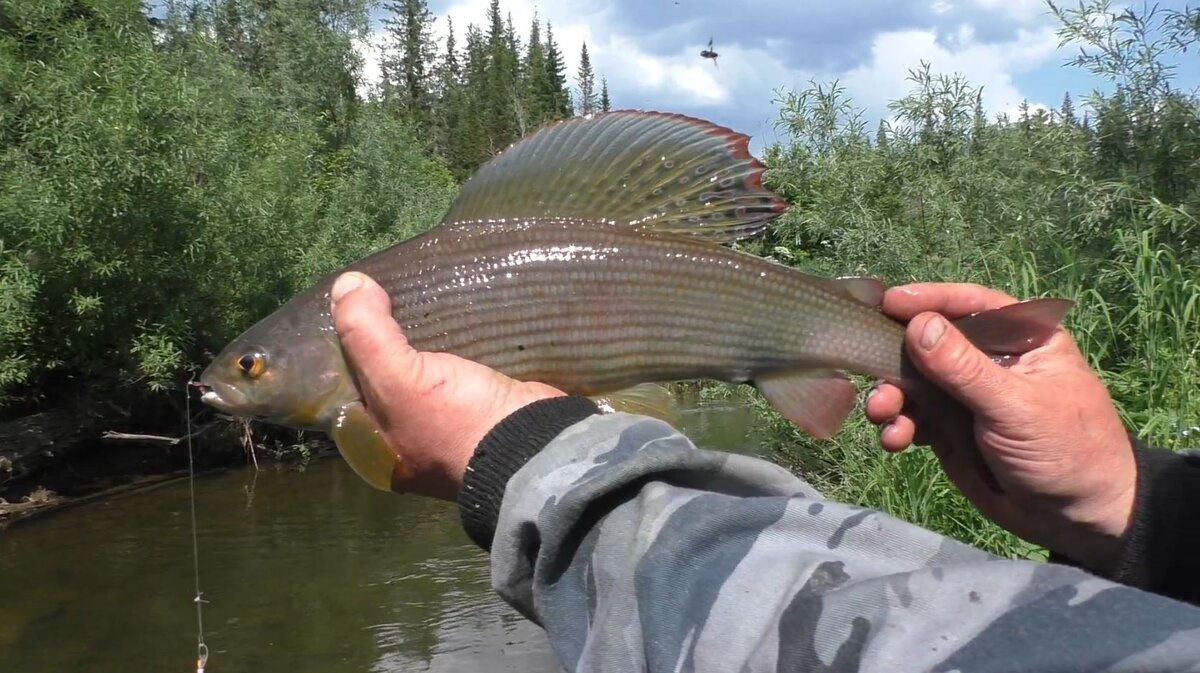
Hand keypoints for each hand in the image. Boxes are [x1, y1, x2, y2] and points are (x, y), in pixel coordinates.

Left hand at [329, 272, 564, 500]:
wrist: (536, 446)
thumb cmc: (454, 424)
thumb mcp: (397, 381)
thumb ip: (366, 334)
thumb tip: (347, 284)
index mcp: (375, 445)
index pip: (346, 387)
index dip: (342, 346)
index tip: (347, 304)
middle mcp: (406, 437)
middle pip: (386, 374)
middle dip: (385, 336)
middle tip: (383, 290)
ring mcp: (448, 421)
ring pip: (425, 368)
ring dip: (424, 335)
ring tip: (417, 290)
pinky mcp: (482, 403)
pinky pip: (460, 365)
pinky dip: (456, 340)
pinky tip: (454, 309)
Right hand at [865, 283, 1136, 571]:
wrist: (1075, 520)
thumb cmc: (1066, 450)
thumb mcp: (1016, 406)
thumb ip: (964, 368)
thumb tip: (918, 325)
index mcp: (1022, 340)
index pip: (972, 304)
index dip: (930, 299)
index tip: (888, 301)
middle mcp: (990, 361)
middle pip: (931, 342)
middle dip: (897, 358)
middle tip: (871, 370)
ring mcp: (967, 396)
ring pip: (915, 382)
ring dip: (892, 396)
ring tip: (881, 415)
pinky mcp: (950, 429)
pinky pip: (915, 417)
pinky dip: (899, 426)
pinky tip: (895, 441)